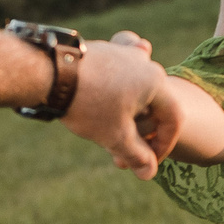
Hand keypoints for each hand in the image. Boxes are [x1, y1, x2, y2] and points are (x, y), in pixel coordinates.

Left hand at [60, 30, 183, 179]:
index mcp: (156, 82)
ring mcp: (123, 52)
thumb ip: (137, 155)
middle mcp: (145, 62)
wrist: (50, 73)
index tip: (147, 161)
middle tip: (125, 151)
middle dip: (143, 132)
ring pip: (139, 86)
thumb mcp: (116, 136)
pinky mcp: (104, 50)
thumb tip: (149, 173)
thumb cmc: (88, 105)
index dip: (164, 145)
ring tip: (116, 130)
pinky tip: (115, 91)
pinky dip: (123, 81)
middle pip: (156, 104)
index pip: (173, 119)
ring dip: (133, 112)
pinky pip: (122, 66)